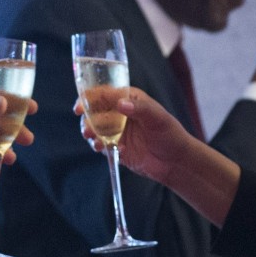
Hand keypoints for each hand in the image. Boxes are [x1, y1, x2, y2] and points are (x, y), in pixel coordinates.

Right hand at [74, 87, 190, 186]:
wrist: (175, 162)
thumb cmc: (170, 134)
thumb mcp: (158, 117)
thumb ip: (140, 108)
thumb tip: (120, 103)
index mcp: (128, 99)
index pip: (103, 94)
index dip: (88, 98)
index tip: (80, 107)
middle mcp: (119, 113)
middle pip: (94, 111)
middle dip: (86, 120)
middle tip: (87, 130)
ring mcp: (116, 130)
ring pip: (94, 129)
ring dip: (91, 134)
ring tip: (96, 142)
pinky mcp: (115, 147)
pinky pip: (101, 145)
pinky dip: (101, 147)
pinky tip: (114, 150)